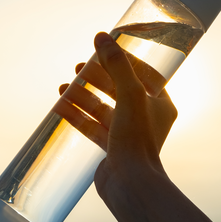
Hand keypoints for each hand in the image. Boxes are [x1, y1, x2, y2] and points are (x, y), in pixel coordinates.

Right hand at [54, 32, 177, 199]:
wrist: (130, 184)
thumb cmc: (137, 139)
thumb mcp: (129, 94)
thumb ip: (116, 64)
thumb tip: (101, 37)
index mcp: (160, 103)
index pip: (142, 74)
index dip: (121, 61)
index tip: (102, 51)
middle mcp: (146, 118)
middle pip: (118, 90)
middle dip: (96, 78)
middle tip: (78, 67)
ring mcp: (127, 134)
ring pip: (102, 108)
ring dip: (83, 96)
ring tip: (63, 87)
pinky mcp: (111, 149)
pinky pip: (92, 127)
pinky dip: (77, 116)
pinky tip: (60, 106)